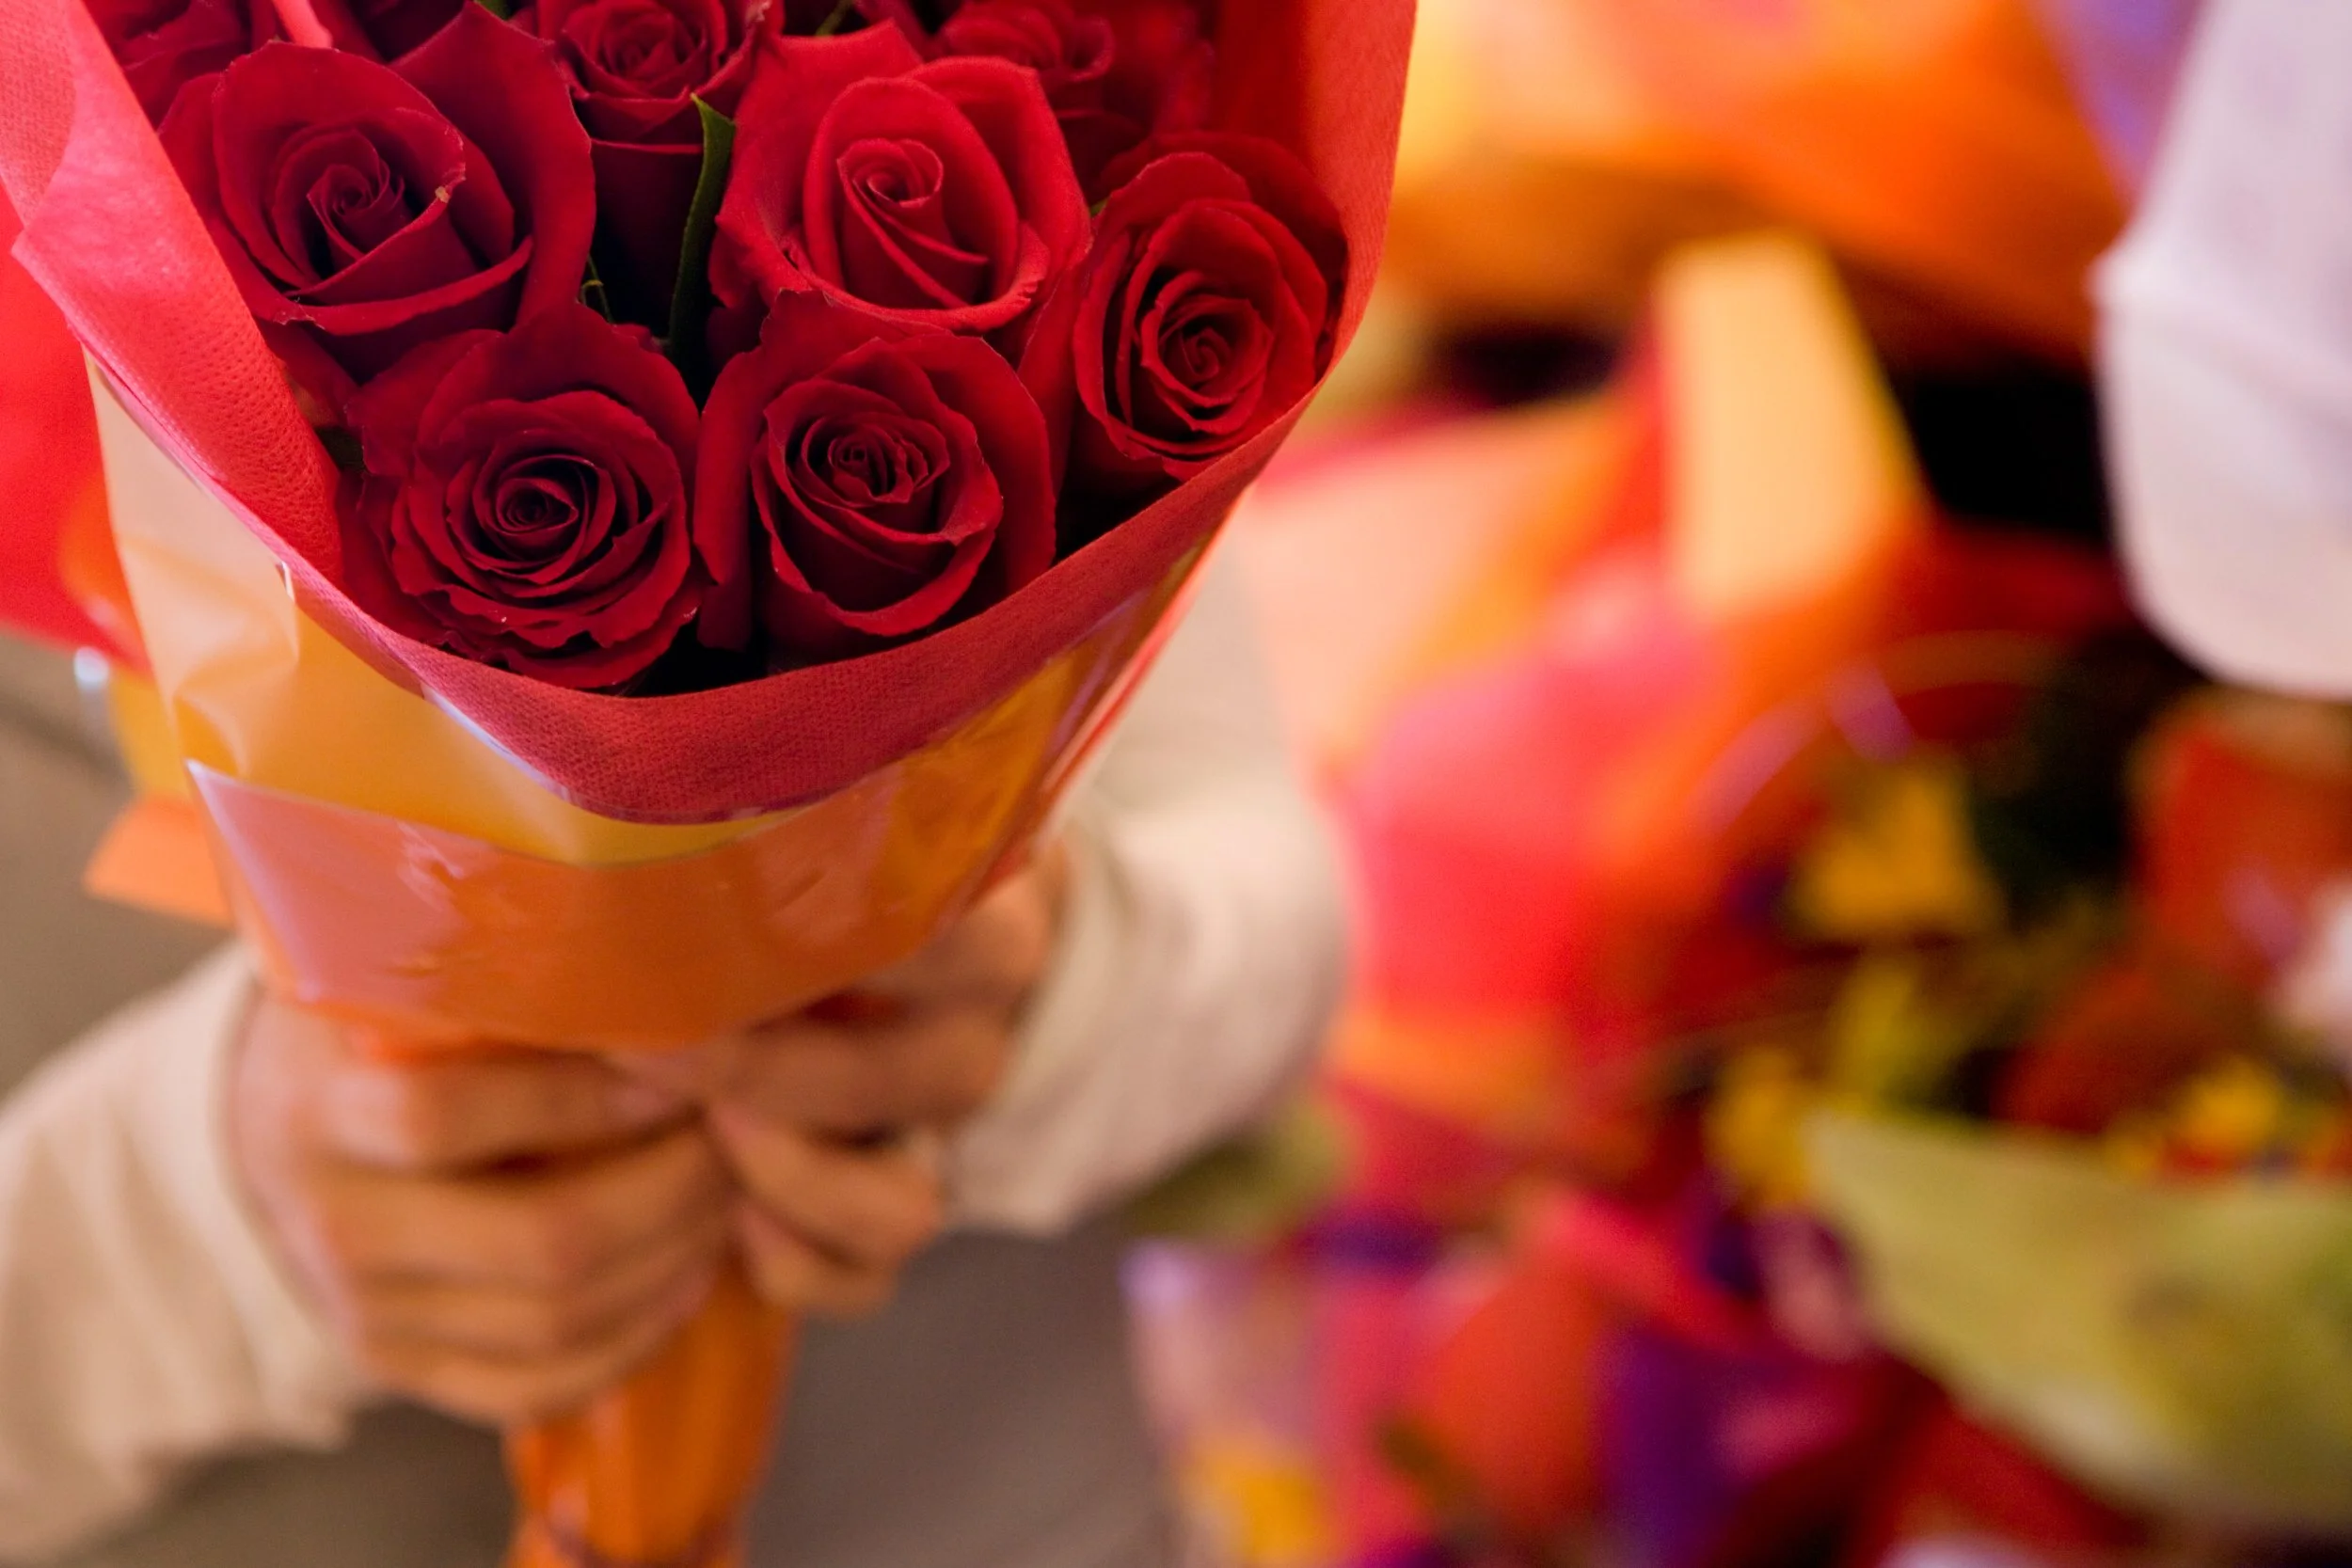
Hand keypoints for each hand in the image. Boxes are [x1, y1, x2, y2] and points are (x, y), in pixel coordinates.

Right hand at [228, 996, 731, 1425]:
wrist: (267, 1132)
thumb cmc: (362, 1030)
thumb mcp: (389, 982)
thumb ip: (483, 978)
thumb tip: (646, 960)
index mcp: (320, 1112)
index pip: (446, 1118)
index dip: (580, 1099)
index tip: (676, 1071)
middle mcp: (336, 1227)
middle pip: (537, 1241)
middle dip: (667, 1191)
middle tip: (731, 1138)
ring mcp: (367, 1315)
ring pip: (556, 1321)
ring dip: (671, 1262)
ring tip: (727, 1197)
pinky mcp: (402, 1368)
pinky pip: (536, 1386)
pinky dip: (632, 1342)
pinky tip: (687, 1280)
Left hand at [628, 847, 1068, 1317]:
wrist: (889, 924)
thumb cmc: (820, 858)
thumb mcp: (823, 820)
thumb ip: (775, 828)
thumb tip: (624, 836)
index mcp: (984, 927)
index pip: (943, 931)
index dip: (821, 939)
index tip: (701, 916)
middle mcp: (979, 1036)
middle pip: (916, 1080)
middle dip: (766, 1070)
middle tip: (649, 1040)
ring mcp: (946, 1134)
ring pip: (903, 1204)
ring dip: (790, 1177)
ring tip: (702, 1130)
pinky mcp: (904, 1207)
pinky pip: (868, 1277)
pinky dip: (795, 1263)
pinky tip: (725, 1221)